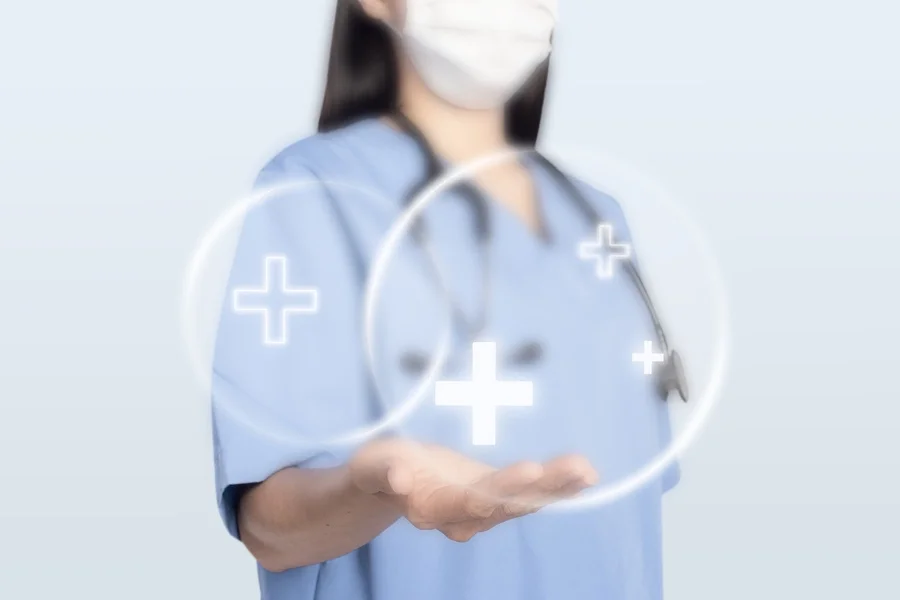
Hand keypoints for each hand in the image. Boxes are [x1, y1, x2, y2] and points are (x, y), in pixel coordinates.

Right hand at [348, 438, 598, 542]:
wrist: (391, 479)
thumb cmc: (379, 470)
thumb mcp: (373, 467)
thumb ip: (384, 473)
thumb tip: (398, 478)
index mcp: (434, 510)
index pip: (473, 501)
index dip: (504, 487)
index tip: (532, 468)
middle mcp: (464, 516)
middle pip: (509, 504)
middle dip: (544, 488)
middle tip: (578, 468)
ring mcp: (484, 508)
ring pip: (525, 501)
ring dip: (558, 487)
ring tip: (589, 470)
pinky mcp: (496, 495)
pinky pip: (530, 493)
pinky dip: (557, 486)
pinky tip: (584, 476)